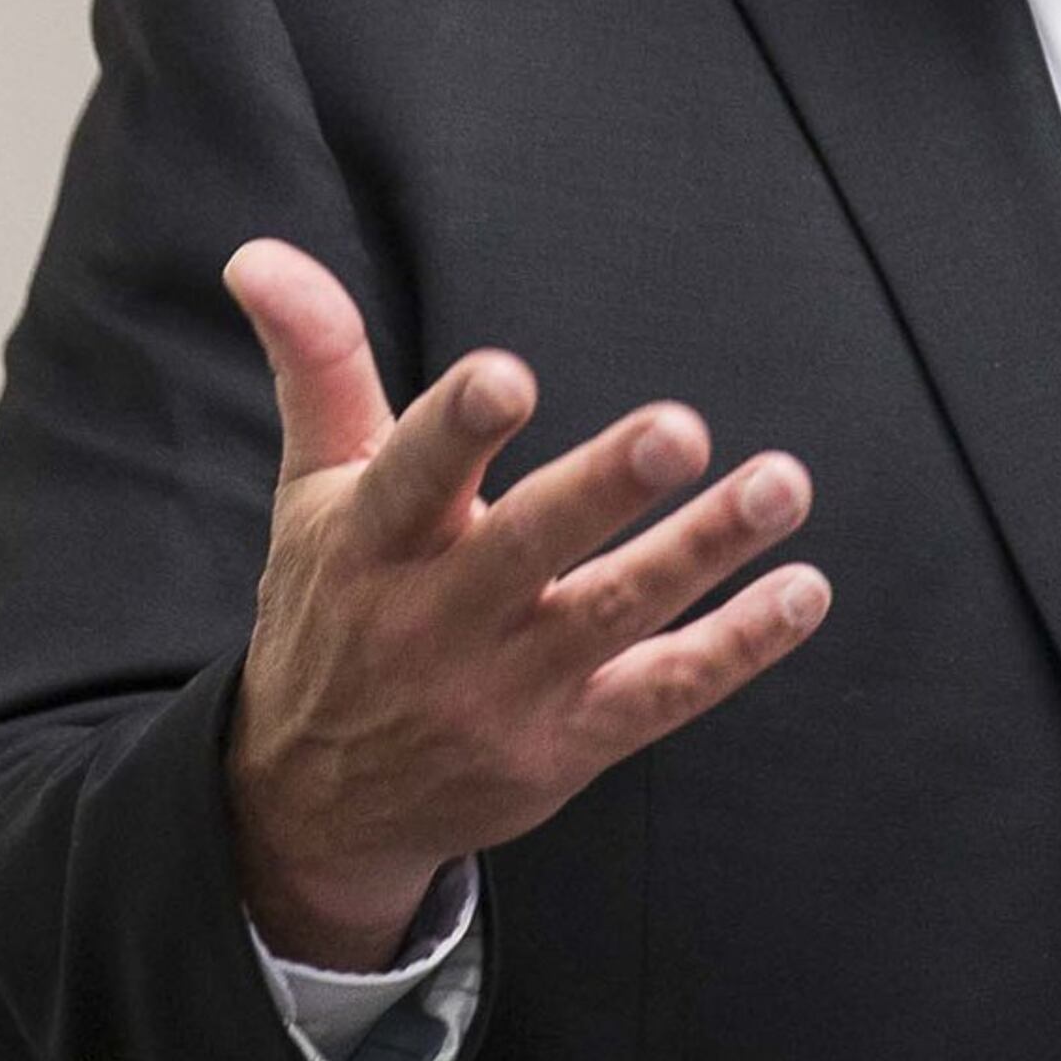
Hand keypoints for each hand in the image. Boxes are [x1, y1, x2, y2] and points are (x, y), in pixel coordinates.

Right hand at [218, 237, 827, 969]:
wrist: (314, 807)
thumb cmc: (332, 608)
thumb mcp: (312, 490)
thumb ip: (317, 365)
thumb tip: (259, 253)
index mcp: (370, 541)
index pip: (411, 475)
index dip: (456, 427)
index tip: (506, 375)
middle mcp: (437, 618)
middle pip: (528, 547)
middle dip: (604, 488)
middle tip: (681, 430)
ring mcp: (507, 689)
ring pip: (615, 614)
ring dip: (704, 550)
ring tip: (783, 485)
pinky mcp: (566, 744)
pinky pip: (662, 694)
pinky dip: (738, 647)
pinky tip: (801, 591)